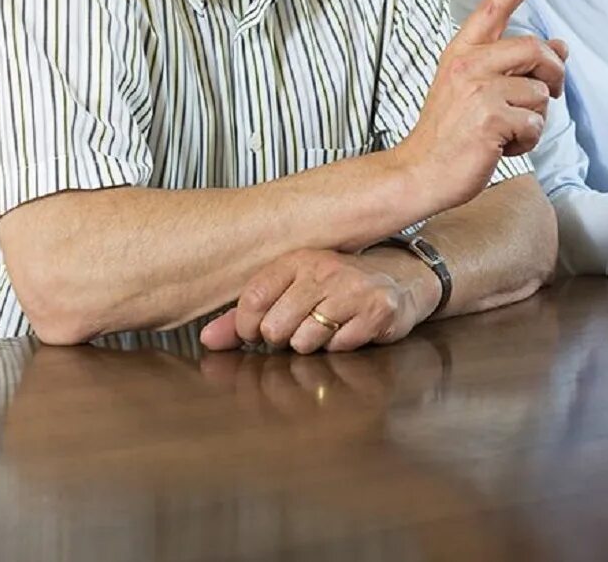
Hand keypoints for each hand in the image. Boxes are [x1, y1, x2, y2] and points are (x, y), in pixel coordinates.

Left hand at [200, 248, 427, 353]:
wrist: (400, 279)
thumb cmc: (337, 288)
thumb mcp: (291, 291)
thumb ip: (246, 316)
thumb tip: (208, 340)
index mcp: (297, 259)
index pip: (252, 300)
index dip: (246, 329)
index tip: (256, 333)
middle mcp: (324, 268)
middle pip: (275, 327)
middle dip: (282, 340)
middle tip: (298, 330)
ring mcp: (353, 288)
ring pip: (305, 341)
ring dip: (312, 345)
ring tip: (326, 329)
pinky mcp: (378, 309)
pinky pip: (339, 346)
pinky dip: (341, 347)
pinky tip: (349, 331)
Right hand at [393, 0, 568, 215]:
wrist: (421, 172)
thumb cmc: (451, 133)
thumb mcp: (476, 90)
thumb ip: (513, 67)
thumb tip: (561, 47)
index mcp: (462, 52)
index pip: (493, 9)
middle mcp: (469, 64)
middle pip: (536, 49)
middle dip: (554, 74)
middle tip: (549, 94)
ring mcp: (478, 90)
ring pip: (540, 93)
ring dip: (534, 118)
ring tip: (505, 131)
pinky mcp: (490, 117)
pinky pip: (535, 123)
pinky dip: (527, 141)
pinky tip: (502, 146)